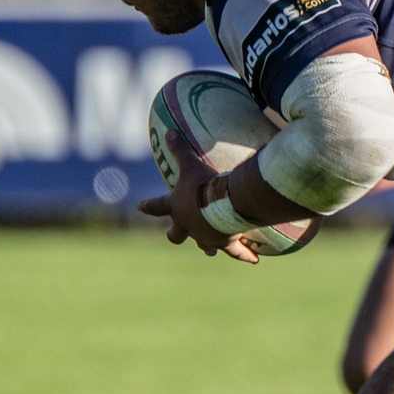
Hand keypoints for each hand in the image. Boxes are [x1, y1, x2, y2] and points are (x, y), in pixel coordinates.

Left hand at [135, 132, 259, 263]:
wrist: (222, 204)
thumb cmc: (202, 185)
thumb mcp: (190, 164)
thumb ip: (179, 149)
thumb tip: (168, 132)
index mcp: (176, 207)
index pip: (156, 206)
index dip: (148, 205)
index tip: (139, 207)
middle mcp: (188, 226)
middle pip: (175, 235)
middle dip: (175, 234)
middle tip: (174, 235)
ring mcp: (206, 236)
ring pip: (204, 246)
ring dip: (207, 247)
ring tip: (211, 251)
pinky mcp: (225, 241)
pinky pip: (236, 250)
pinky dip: (245, 254)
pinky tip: (254, 260)